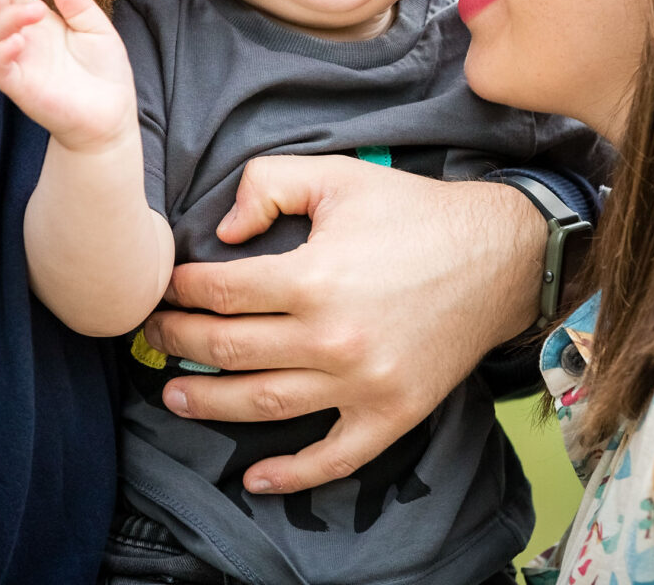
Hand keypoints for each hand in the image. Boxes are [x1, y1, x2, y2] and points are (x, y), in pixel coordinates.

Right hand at [0, 0, 136, 151]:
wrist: (112, 115)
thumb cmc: (105, 73)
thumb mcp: (99, 30)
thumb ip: (81, 7)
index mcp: (42, 26)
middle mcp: (26, 42)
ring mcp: (21, 63)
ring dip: (5, 18)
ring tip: (32, 10)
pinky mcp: (20, 87)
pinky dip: (1, 53)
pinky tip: (17, 41)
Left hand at [142, 154, 543, 494]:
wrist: (499, 256)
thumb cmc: (413, 213)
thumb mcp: (337, 176)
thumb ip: (268, 184)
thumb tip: (224, 232)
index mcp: (312, 277)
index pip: (219, 294)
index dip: (181, 291)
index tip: (164, 289)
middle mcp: (332, 338)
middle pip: (229, 351)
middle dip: (178, 344)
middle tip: (154, 337)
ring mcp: (362, 384)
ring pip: (264, 405)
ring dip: (210, 405)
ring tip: (175, 396)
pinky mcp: (392, 413)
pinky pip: (334, 457)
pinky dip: (292, 474)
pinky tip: (255, 477)